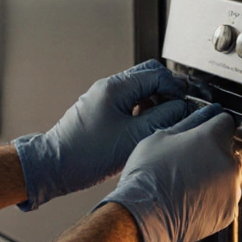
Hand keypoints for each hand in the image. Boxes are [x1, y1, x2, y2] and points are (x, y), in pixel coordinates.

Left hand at [13, 60, 189, 210]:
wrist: (55, 166)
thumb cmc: (88, 154)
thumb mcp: (134, 137)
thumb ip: (163, 118)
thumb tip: (181, 107)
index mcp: (116, 87)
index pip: (157, 74)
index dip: (176, 88)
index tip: (186, 104)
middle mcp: (108, 87)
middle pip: (147, 77)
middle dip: (166, 91)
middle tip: (179, 108)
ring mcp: (102, 98)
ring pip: (138, 90)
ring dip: (154, 101)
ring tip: (163, 120)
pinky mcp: (99, 111)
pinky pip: (127, 102)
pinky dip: (141, 110)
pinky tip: (144, 128)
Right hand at [97, 103, 239, 241]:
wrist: (144, 217)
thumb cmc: (147, 176)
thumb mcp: (160, 138)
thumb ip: (189, 122)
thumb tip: (206, 112)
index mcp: (212, 138)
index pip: (226, 122)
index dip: (214, 126)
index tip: (205, 133)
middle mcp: (228, 162)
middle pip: (230, 150)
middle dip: (216, 152)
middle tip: (189, 162)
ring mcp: (232, 188)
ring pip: (231, 175)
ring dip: (217, 175)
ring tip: (188, 183)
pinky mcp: (229, 212)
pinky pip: (227, 198)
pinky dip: (215, 197)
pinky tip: (192, 199)